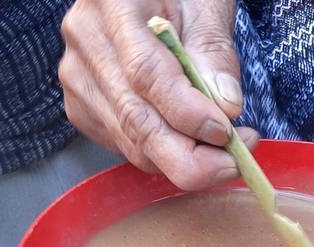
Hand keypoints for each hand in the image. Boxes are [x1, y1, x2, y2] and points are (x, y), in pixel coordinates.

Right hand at [59, 0, 258, 189]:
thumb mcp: (207, 7)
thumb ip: (214, 53)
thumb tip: (226, 107)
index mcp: (113, 2)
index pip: (145, 74)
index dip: (187, 113)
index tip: (225, 132)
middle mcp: (86, 42)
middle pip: (134, 119)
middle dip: (190, 157)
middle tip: (234, 163)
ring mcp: (79, 78)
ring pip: (132, 142)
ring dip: (184, 160)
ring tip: (225, 152)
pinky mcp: (83, 106)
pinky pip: (126, 146)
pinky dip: (164, 156)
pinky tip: (192, 143)